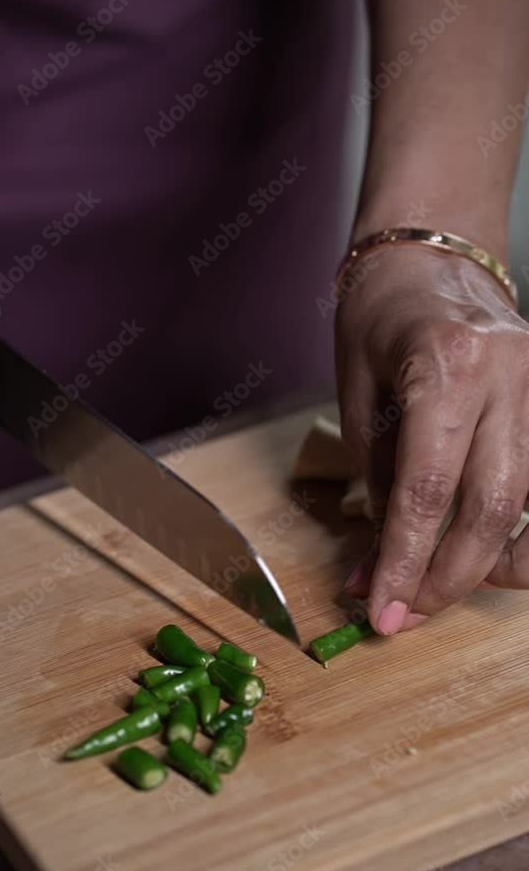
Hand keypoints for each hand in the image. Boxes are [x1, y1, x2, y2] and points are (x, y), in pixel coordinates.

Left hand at [335, 244, 528, 634]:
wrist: (432, 257)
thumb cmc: (379, 316)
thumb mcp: (358, 393)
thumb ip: (374, 482)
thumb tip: (376, 569)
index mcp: (448, 363)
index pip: (429, 487)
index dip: (404, 561)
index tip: (381, 612)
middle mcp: (511, 376)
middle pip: (493, 507)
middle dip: (448, 577)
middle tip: (405, 612)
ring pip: (527, 505)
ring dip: (483, 563)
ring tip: (435, 585)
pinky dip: (514, 533)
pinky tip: (482, 554)